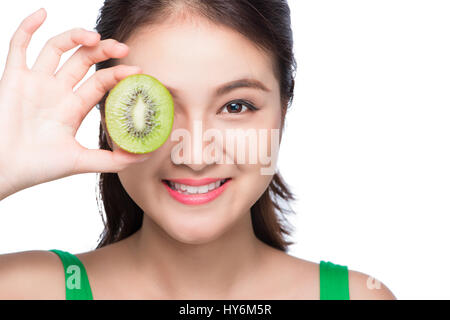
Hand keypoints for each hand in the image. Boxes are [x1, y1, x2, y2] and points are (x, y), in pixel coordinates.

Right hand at [0, 8, 150, 196]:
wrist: (5, 171)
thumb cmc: (39, 168)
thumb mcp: (81, 161)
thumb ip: (112, 159)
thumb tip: (143, 154)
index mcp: (74, 107)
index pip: (100, 82)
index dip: (118, 74)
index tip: (137, 70)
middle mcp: (57, 91)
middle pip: (83, 61)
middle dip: (103, 50)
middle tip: (122, 47)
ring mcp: (35, 82)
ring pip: (56, 48)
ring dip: (74, 36)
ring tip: (93, 36)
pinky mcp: (13, 78)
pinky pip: (18, 46)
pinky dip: (28, 27)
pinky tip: (42, 13)